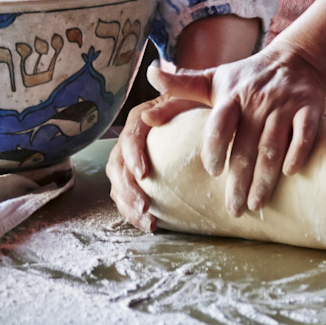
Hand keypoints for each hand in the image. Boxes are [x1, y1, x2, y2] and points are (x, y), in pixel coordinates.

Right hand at [105, 92, 202, 230]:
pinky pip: (127, 197)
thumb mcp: (187, 100)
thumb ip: (168, 106)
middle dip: (127, 189)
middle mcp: (131, 140)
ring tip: (148, 223)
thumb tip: (146, 117)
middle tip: (144, 207)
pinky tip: (151, 224)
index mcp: (141, 119)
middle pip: (117, 165)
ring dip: (128, 206)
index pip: (129, 137)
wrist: (208, 118)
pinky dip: (133, 212)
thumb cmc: (197, 107)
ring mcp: (132, 161)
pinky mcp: (139, 179)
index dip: (132, 156)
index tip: (143, 175)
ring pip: (118, 184)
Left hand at [146, 40, 325, 216]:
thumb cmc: (246, 77)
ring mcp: (285, 104)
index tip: (212, 171)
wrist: (294, 61)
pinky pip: (305, 133)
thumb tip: (150, 75)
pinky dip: (298, 152)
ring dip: (266, 176)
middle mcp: (258, 99)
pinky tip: (291, 174)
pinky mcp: (310, 108)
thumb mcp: (214, 79)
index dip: (216, 147)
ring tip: (256, 204)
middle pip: (247, 144)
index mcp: (232, 95)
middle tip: (233, 209)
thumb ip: (182, 85)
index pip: (220, 122)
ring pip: (274, 145)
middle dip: (240, 179)